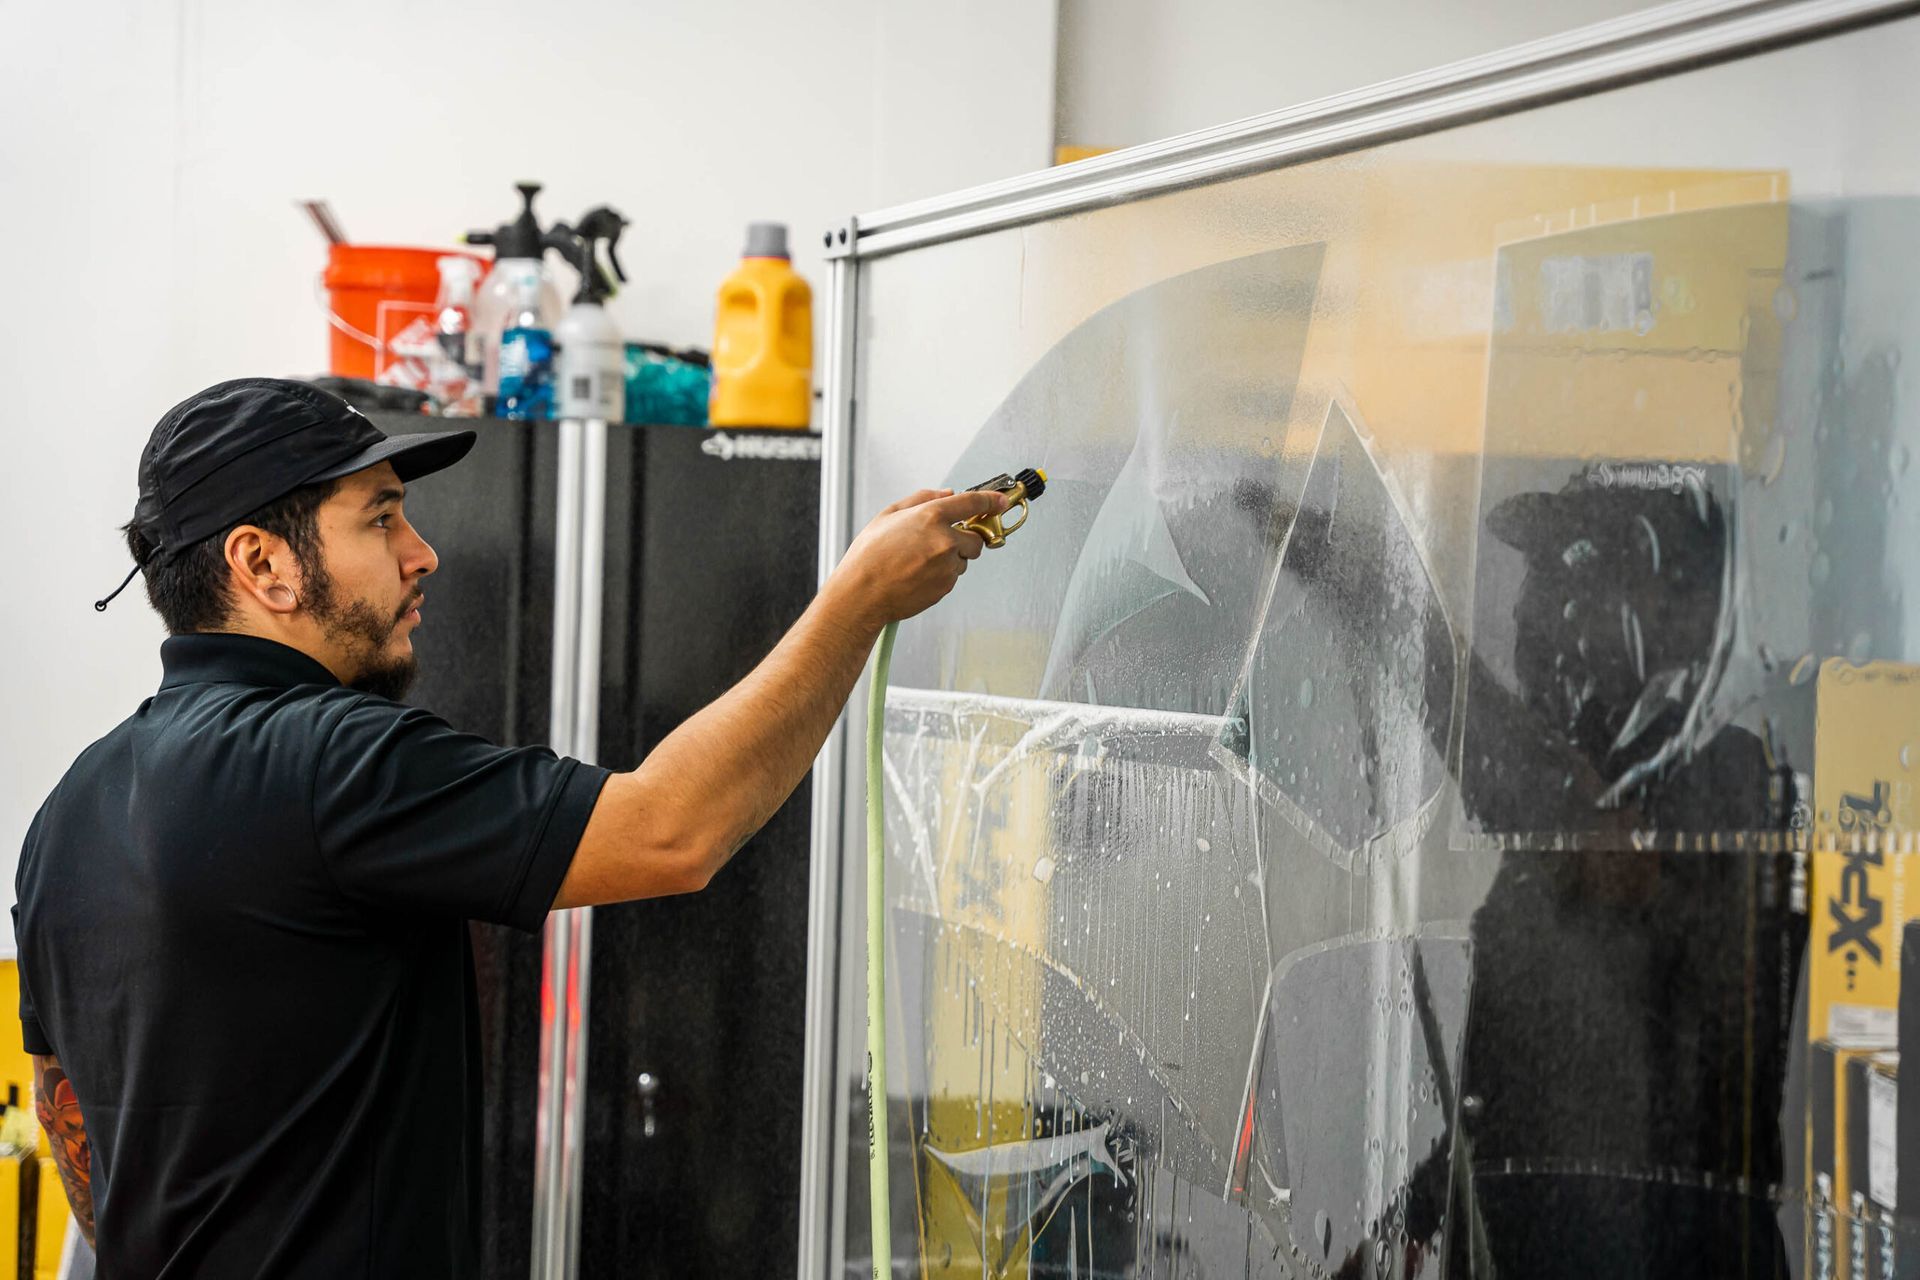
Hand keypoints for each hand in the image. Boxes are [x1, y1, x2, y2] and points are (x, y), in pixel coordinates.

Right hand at [827, 487, 1008, 629]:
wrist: (862, 593)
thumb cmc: (870, 555)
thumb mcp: (889, 515)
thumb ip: (922, 498)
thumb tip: (948, 494)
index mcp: (931, 516)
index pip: (973, 502)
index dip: (991, 500)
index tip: (1001, 501)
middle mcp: (944, 540)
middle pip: (976, 538)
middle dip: (965, 539)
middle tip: (941, 542)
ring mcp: (947, 565)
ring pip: (963, 560)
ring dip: (950, 559)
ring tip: (918, 561)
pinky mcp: (946, 586)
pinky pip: (952, 577)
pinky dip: (941, 575)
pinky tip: (917, 575)